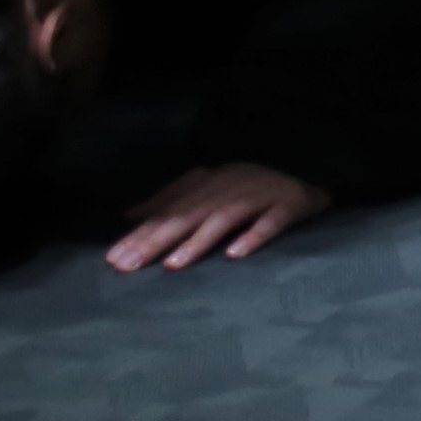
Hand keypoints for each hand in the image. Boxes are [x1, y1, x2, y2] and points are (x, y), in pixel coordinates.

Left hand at [108, 165, 324, 273]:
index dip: (139, 235)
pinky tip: (236, 254)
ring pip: (223, 220)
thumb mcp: (207, 181)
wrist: (308, 153)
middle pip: (187, 217)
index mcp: (207, 184)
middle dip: (156, 241)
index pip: (168, 212)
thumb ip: (170, 197)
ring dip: (198, 242)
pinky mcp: (288, 205)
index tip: (111, 259)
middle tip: (127, 267)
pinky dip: (254, 236)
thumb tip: (129, 214)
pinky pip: (270, 223)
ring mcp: (258, 197)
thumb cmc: (252, 176)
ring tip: (173, 265)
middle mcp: (227, 190)